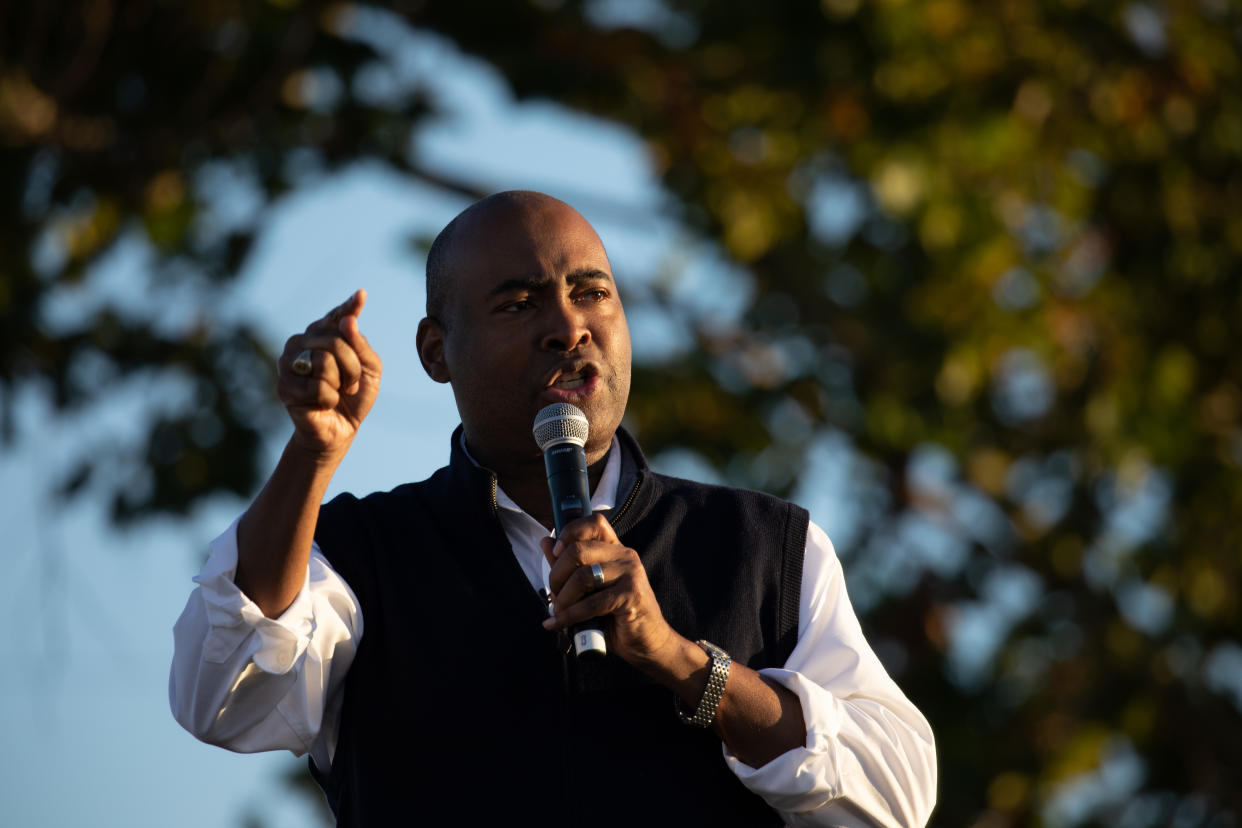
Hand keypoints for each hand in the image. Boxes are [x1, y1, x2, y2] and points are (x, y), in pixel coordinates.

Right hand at [277, 289, 381, 458]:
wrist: (341, 428)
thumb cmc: (353, 396)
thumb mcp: (369, 369)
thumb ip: (361, 345)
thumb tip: (347, 321)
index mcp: (322, 334)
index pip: (336, 316)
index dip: (348, 307)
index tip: (361, 295)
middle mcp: (301, 342)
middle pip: (335, 341)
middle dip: (352, 366)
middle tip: (351, 383)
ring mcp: (288, 362)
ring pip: (325, 362)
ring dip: (341, 383)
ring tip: (336, 392)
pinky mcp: (284, 386)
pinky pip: (318, 387)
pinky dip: (330, 398)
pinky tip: (323, 403)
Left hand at [540, 514, 681, 669]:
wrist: (647, 643)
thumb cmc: (617, 616)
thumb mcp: (589, 589)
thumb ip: (569, 566)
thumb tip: (546, 543)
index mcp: (616, 550)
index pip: (595, 522)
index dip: (571, 531)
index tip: (556, 552)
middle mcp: (625, 556)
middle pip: (579, 550)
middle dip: (557, 575)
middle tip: (554, 594)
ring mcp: (630, 574)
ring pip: (582, 577)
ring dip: (563, 598)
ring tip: (558, 612)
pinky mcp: (631, 595)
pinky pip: (591, 603)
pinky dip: (569, 616)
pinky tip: (558, 624)